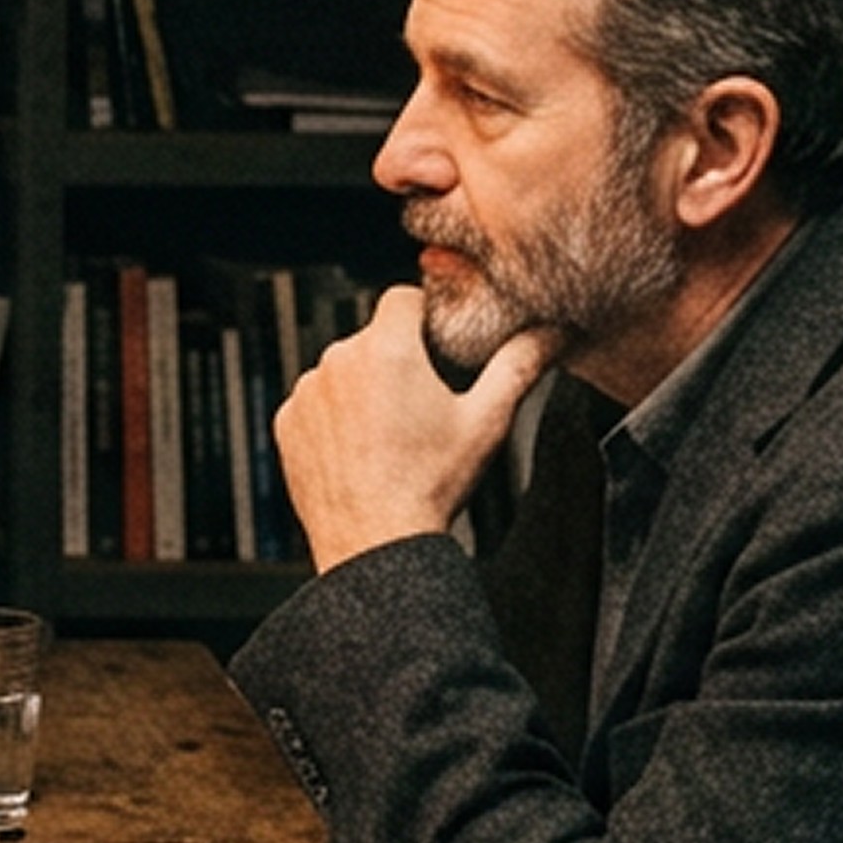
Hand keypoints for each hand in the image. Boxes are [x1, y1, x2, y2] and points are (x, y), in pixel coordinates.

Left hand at [276, 289, 552, 568]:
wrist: (374, 543)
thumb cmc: (432, 484)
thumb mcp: (487, 421)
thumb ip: (519, 364)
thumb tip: (555, 331)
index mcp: (387, 348)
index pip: (403, 298)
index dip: (425, 317)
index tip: (440, 347)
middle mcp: (338, 360)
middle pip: (373, 338)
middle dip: (397, 359)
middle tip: (424, 405)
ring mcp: (307, 392)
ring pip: (343, 370)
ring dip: (364, 388)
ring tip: (392, 436)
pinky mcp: (287, 422)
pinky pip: (316, 403)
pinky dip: (335, 418)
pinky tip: (361, 451)